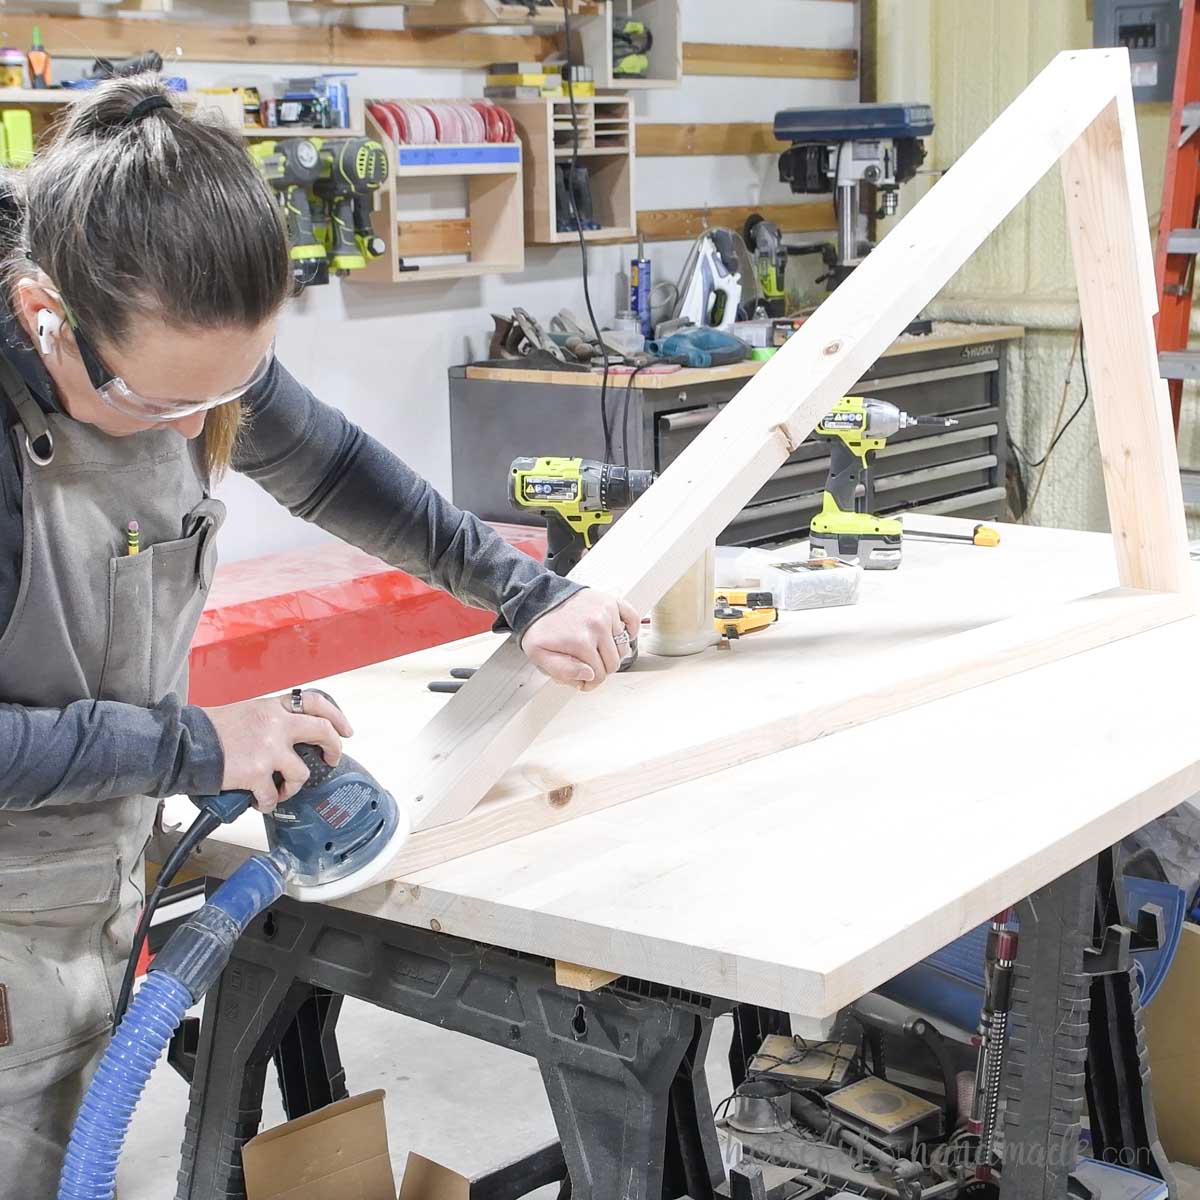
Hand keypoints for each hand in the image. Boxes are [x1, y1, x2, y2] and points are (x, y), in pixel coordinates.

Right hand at [203, 690, 353, 812]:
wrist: (184, 744)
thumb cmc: (210, 730)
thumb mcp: (246, 713)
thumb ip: (269, 721)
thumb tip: (285, 736)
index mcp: (273, 708)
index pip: (315, 703)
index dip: (336, 716)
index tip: (344, 730)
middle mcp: (276, 725)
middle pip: (323, 733)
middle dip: (334, 749)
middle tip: (331, 760)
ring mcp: (269, 750)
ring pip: (301, 773)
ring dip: (293, 787)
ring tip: (281, 790)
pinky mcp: (257, 773)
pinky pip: (273, 796)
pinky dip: (269, 803)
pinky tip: (261, 801)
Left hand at [521, 588, 640, 691]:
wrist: (538, 599)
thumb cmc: (539, 626)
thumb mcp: (539, 655)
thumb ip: (563, 671)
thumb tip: (589, 675)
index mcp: (581, 641)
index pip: (599, 674)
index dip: (591, 682)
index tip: (585, 682)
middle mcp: (597, 626)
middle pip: (614, 662)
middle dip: (601, 669)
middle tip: (590, 666)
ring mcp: (606, 612)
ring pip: (623, 646)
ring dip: (612, 652)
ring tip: (597, 650)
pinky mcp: (611, 602)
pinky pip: (632, 618)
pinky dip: (630, 630)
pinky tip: (620, 636)